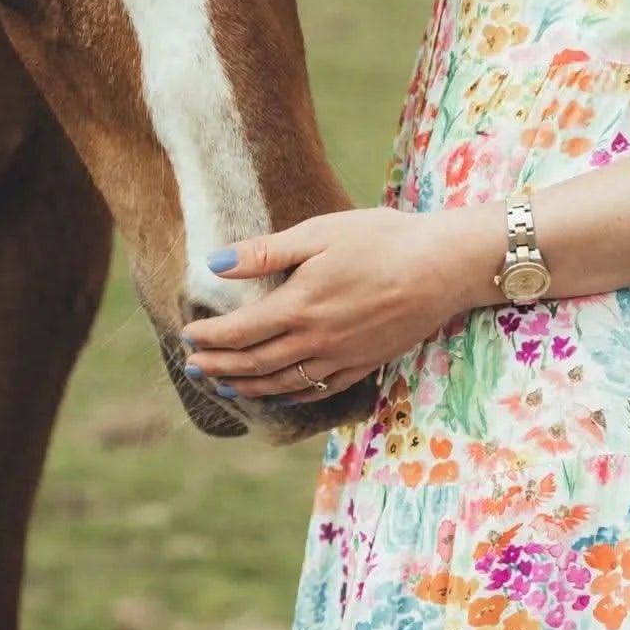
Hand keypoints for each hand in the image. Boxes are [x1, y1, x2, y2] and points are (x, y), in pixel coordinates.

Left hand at [180, 205, 504, 400]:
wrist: (442, 266)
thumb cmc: (380, 239)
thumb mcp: (319, 233)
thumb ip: (265, 252)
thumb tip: (215, 264)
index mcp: (299, 306)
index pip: (239, 331)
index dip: (209, 336)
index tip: (187, 334)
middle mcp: (315, 340)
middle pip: (254, 363)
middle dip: (218, 366)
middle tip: (192, 365)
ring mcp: (341, 358)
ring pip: (281, 383)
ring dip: (245, 386)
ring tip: (221, 384)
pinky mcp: (364, 364)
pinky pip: (317, 391)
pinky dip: (288, 396)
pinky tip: (277, 392)